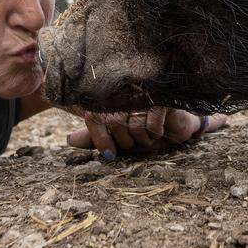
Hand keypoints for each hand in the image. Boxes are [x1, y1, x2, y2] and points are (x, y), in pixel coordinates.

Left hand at [65, 107, 226, 159]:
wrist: (178, 124)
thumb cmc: (147, 129)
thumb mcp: (119, 137)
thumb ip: (96, 137)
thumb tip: (69, 140)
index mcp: (111, 98)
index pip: (94, 116)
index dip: (99, 139)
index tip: (109, 155)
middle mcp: (125, 92)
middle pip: (114, 123)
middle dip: (126, 142)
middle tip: (136, 143)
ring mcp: (143, 93)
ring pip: (133, 126)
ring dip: (143, 139)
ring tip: (150, 135)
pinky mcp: (161, 98)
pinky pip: (151, 125)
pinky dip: (155, 133)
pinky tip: (161, 129)